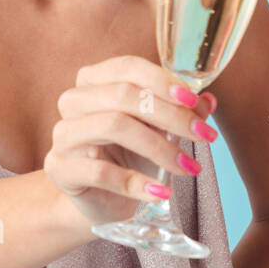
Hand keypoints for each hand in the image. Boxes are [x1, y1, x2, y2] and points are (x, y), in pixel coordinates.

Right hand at [45, 55, 217, 226]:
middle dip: (170, 115)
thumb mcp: (160, 130)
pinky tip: (161, 192)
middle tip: (203, 136)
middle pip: (123, 96)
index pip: (128, 67)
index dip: (163, 81)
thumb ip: (182, 111)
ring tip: (188, 166)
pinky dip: (136, 183)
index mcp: (94, 80)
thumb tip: (208, 100)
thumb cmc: (131, 156)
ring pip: (113, 126)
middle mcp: (73, 100)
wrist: (104, 200)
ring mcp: (63, 134)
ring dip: (159, 147)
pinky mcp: (59, 168)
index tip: (194, 101)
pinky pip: (100, 171)